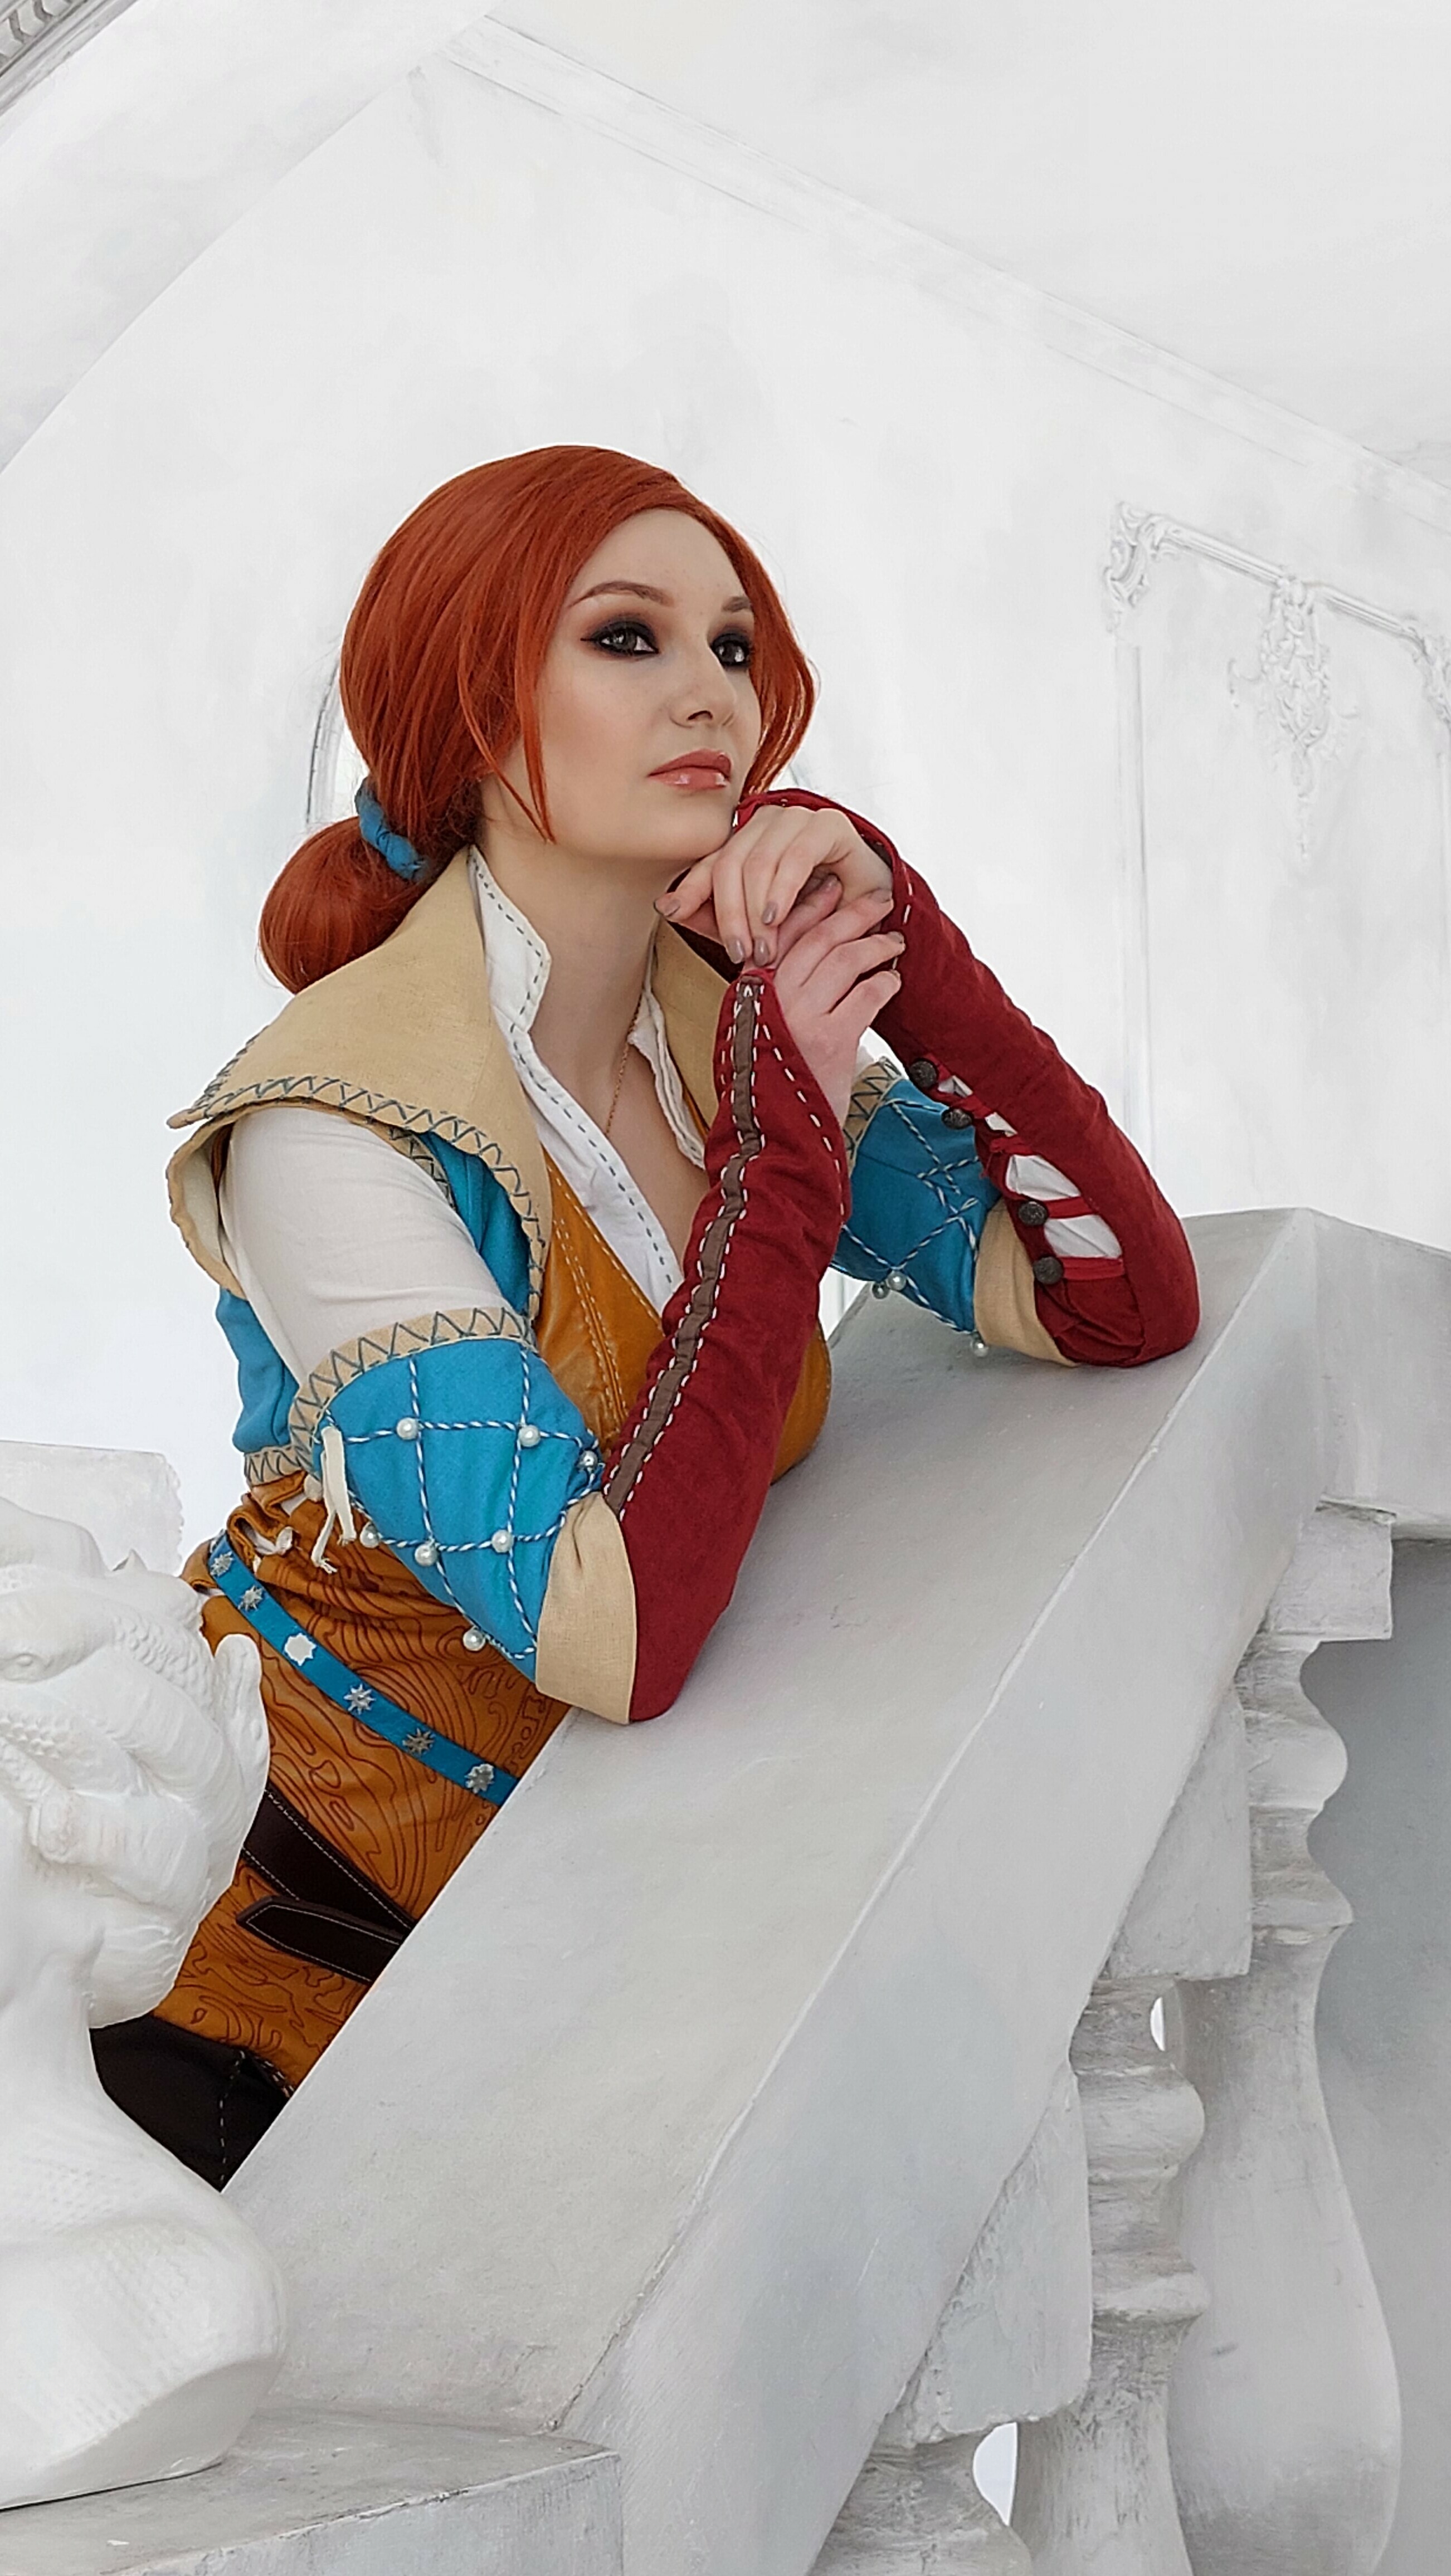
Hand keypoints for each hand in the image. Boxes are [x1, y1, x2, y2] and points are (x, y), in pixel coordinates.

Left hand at [657, 799, 893, 966]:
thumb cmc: (814, 919)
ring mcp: (797, 820)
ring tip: (763, 946)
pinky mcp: (829, 825)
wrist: (870, 915)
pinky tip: (776, 916)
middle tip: (741, 954)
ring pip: (758, 861)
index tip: (672, 914)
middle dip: (730, 914)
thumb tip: (665, 907)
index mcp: (745, 841)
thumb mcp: (757, 926)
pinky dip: (782, 890)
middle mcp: (767, 823)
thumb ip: (715, 917)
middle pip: (730, 863)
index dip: (689, 888)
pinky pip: (795, 856)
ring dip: (756, 910)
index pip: (710, 863)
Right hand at [767, 879, 902, 1124]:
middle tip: (878, 901)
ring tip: (893, 943)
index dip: (812, 907)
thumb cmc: (771, 1088)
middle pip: (818, 939)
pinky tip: (892, 981)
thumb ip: (776, 998)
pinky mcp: (831, 1040)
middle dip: (853, 914)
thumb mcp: (759, 1035)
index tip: (835, 889)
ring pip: (844, 960)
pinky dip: (883, 983)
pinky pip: (865, 995)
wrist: (774, 1137)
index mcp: (752, 993)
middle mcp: (772, 999)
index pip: (782, 935)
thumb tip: (811, 961)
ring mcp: (801, 1018)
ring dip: (874, 946)